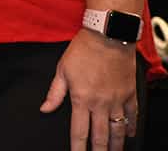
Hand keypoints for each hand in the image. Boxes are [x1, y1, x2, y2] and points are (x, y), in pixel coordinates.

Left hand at [40, 29, 137, 148]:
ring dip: (116, 145)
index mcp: (81, 98)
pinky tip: (129, 135)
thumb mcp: (62, 69)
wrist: (108, 36)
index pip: (79, 131)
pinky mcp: (130, 94)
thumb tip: (44, 108)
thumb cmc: (83, 50)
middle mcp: (100, 103)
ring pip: (118, 131)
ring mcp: (117, 100)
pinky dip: (131, 127)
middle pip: (100, 136)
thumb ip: (54, 93)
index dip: (78, 147)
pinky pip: (132, 116)